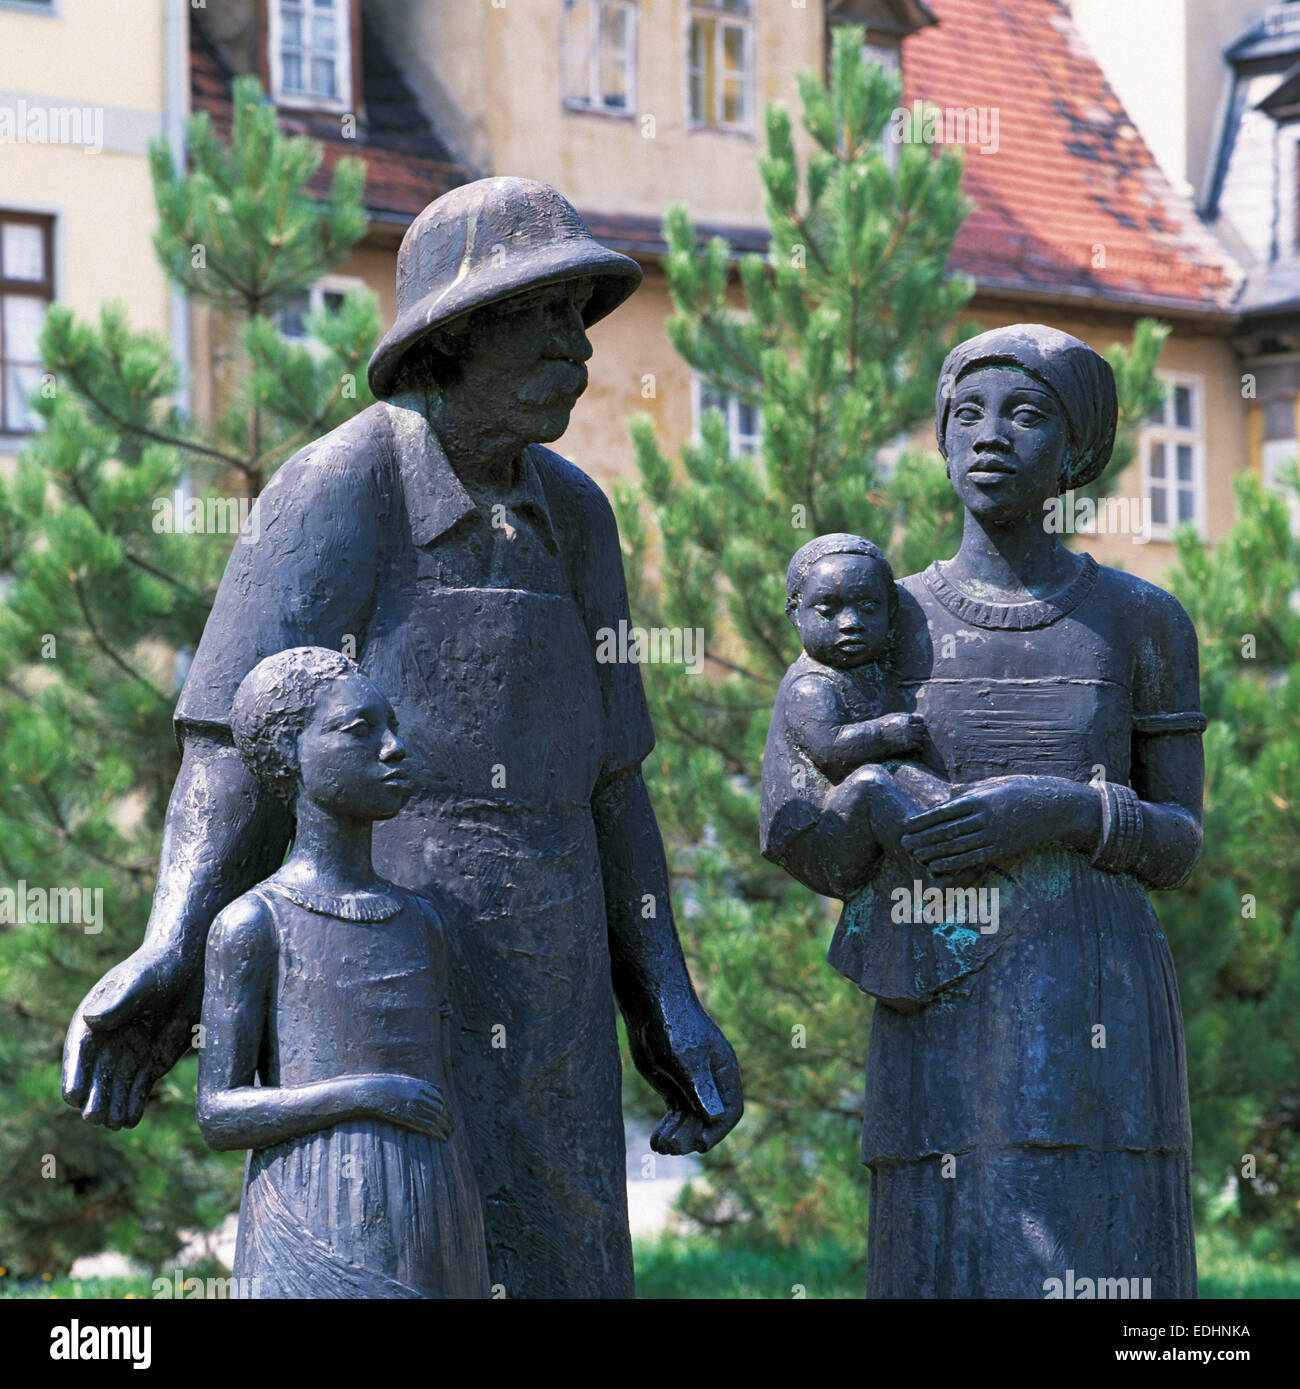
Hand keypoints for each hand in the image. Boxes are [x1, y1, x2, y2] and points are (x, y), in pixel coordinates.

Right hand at [63, 946, 199, 1130]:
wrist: (191, 967)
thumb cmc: (159, 967)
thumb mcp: (139, 982)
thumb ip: (118, 1001)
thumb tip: (91, 1019)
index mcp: (93, 1022)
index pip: (78, 1055)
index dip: (74, 1075)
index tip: (73, 1096)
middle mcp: (107, 1044)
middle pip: (94, 1079)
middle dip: (93, 1099)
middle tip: (95, 1118)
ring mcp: (128, 1056)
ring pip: (115, 1089)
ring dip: (112, 1108)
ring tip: (115, 1124)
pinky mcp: (151, 1064)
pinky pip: (137, 1090)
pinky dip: (133, 1105)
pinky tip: (130, 1120)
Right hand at [355, 1074, 452, 1140]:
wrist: (371, 1093)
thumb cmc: (385, 1087)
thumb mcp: (404, 1082)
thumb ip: (419, 1085)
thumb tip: (432, 1090)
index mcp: (420, 1085)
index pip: (440, 1097)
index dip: (446, 1106)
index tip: (449, 1113)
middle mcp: (421, 1095)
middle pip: (441, 1108)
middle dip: (448, 1117)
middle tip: (452, 1125)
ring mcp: (415, 1106)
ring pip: (437, 1118)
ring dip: (445, 1126)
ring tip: (449, 1132)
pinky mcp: (410, 1117)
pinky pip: (429, 1126)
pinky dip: (438, 1132)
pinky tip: (443, 1137)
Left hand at [629, 1002, 743, 1155]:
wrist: (649, 1004)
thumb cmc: (674, 1024)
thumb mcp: (687, 1058)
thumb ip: (701, 1088)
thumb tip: (717, 1118)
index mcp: (724, 1071)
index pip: (730, 1110)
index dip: (717, 1130)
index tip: (699, 1144)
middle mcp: (710, 1081)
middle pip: (707, 1119)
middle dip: (691, 1135)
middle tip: (672, 1148)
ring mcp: (691, 1084)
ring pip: (690, 1120)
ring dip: (677, 1136)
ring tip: (660, 1147)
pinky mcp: (673, 1085)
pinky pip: (675, 1114)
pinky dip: (668, 1128)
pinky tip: (656, 1141)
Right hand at [880, 712, 924, 756]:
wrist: (874, 738)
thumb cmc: (880, 727)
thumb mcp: (890, 717)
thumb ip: (901, 716)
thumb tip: (909, 716)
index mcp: (905, 718)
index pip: (919, 719)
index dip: (921, 723)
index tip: (920, 725)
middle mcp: (908, 726)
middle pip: (922, 728)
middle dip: (922, 731)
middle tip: (922, 735)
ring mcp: (908, 736)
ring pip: (921, 737)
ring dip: (921, 739)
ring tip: (920, 742)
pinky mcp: (907, 745)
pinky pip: (918, 745)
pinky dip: (919, 747)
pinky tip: (918, 748)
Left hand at [900, 774, 1096, 877]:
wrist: (1055, 806)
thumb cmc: (1023, 790)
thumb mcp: (995, 784)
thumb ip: (971, 790)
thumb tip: (949, 794)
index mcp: (979, 798)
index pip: (943, 811)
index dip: (922, 820)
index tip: (906, 825)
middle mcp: (983, 817)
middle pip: (946, 830)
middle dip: (922, 837)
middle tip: (903, 843)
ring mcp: (993, 835)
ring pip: (956, 846)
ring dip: (933, 852)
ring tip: (915, 855)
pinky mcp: (1002, 849)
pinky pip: (973, 858)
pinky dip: (953, 863)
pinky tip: (938, 866)